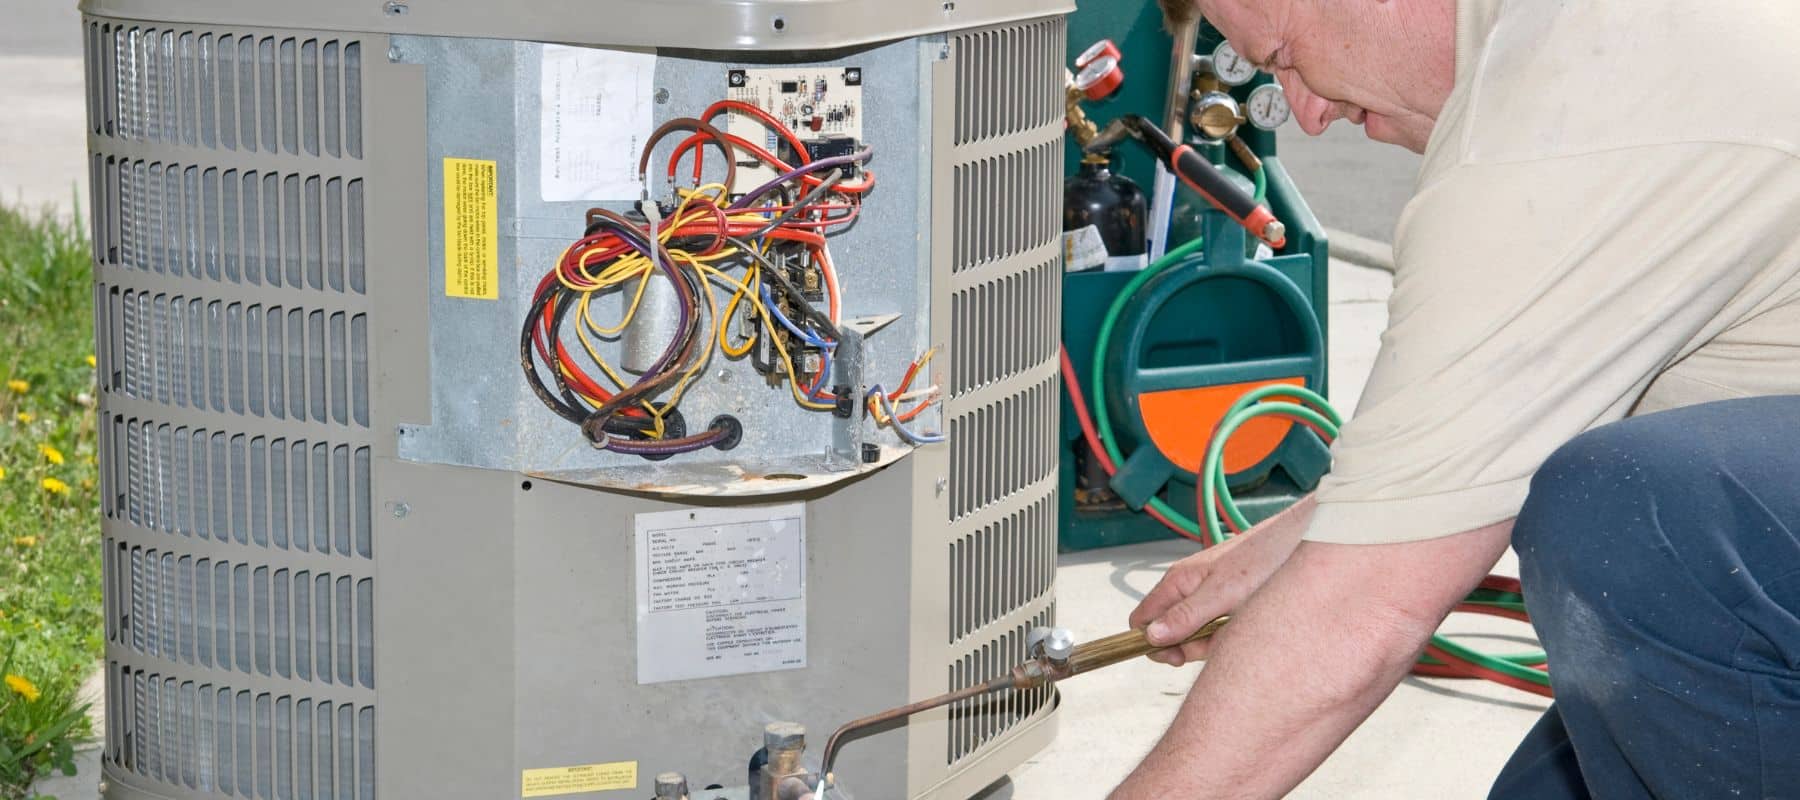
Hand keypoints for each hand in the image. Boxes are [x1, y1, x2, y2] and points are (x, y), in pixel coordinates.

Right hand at [1129, 496, 1313, 665]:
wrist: (1302, 543)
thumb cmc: (1264, 558)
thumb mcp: (1222, 593)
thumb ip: (1185, 615)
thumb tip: (1150, 636)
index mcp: (1178, 582)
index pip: (1142, 619)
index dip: (1151, 643)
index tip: (1175, 658)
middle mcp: (1189, 589)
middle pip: (1168, 632)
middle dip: (1187, 647)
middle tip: (1212, 646)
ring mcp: (1209, 597)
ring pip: (1195, 634)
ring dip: (1211, 642)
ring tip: (1236, 631)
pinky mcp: (1228, 604)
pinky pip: (1217, 629)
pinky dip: (1228, 636)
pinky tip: (1245, 628)